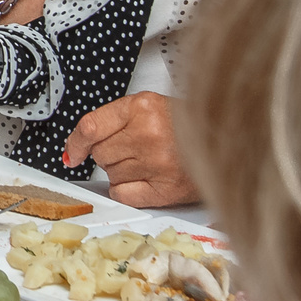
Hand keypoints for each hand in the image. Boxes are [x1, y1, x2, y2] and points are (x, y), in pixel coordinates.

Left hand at [62, 92, 197, 206]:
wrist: (227, 142)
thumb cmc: (186, 125)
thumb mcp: (149, 107)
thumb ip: (113, 120)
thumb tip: (76, 145)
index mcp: (142, 108)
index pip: (89, 127)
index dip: (75, 142)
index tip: (73, 152)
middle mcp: (148, 135)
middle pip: (99, 153)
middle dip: (109, 153)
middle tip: (133, 149)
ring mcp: (157, 164)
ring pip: (110, 174)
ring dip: (121, 171)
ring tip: (147, 161)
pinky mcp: (166, 190)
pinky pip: (122, 193)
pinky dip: (126, 190)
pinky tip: (144, 179)